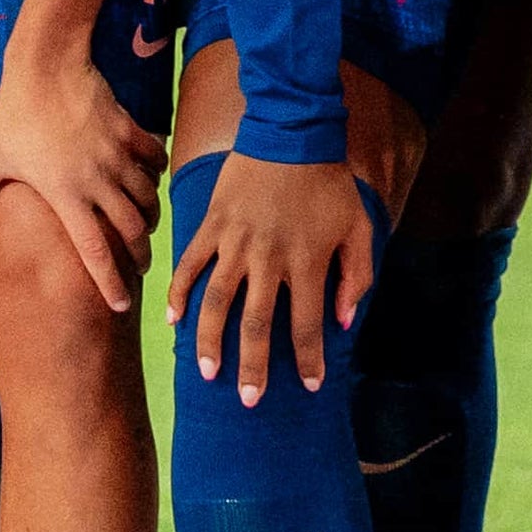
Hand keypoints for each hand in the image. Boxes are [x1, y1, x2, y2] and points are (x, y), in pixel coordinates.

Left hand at [0, 42, 164, 312]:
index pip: (94, 251)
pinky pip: (154, 160)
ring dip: (151, 218)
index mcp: (65, 195)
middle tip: (140, 267)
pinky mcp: (129, 131)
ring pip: (148, 199)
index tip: (121, 305)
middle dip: (140, 254)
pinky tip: (151, 179)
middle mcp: (97, 181)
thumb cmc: (14, 114)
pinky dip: (156, 175)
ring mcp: (116, 156)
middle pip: (132, 230)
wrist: (45, 65)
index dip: (110, 282)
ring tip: (147, 228)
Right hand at [164, 149, 371, 405]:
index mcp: (307, 262)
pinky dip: (179, 293)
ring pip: (217, 302)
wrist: (292, 131)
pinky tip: (173, 321)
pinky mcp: (212, 225)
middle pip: (257, 325)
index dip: (308, 360)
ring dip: (210, 341)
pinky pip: (190, 264)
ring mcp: (236, 243)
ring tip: (208, 373)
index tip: (308, 386)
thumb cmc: (330, 184)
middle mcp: (269, 259)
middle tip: (249, 400)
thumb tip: (346, 321)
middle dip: (253, 367)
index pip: (307, 326)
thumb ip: (357, 276)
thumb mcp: (359, 227)